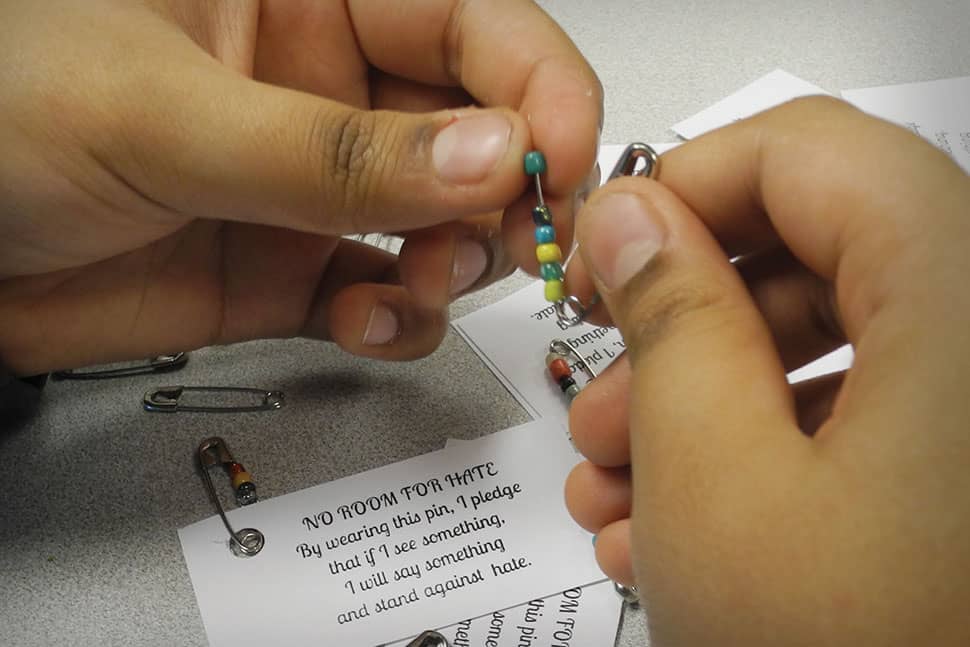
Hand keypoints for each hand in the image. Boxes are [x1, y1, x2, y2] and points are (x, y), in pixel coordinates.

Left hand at [0, 0, 600, 374]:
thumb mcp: (161, 113)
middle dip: (514, 191)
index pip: (470, 19)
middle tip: (523, 240)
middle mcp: (324, 88)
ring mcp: (315, 185)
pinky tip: (366, 321)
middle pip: (480, 128)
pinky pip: (383, 294)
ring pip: (447, 221)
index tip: (562, 158)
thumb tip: (487, 157)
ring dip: (458, 263)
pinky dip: (396, 319)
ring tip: (422, 283)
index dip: (536, 85)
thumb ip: (332, 149)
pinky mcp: (292, 267)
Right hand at [564, 97, 969, 644]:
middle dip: (682, 323)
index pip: (813, 152)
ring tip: (616, 485)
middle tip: (601, 391)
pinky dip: (763, 455)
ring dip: (706, 402)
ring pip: (830, 346)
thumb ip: (669, 318)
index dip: (688, 186)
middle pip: (817, 254)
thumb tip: (632, 219)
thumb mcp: (719, 479)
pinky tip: (679, 526)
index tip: (607, 253)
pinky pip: (862, 420)